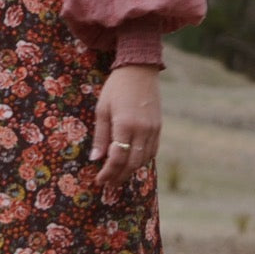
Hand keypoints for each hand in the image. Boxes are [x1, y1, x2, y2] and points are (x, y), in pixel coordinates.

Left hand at [89, 65, 161, 188]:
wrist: (139, 70)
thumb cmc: (116, 88)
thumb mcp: (102, 110)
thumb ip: (100, 136)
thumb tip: (95, 159)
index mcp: (125, 124)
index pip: (117, 158)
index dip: (108, 172)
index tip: (100, 180)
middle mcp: (142, 129)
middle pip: (132, 163)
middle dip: (119, 176)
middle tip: (108, 183)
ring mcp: (153, 129)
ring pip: (144, 160)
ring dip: (131, 171)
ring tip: (118, 176)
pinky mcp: (159, 127)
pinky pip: (152, 151)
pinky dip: (142, 160)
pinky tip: (132, 162)